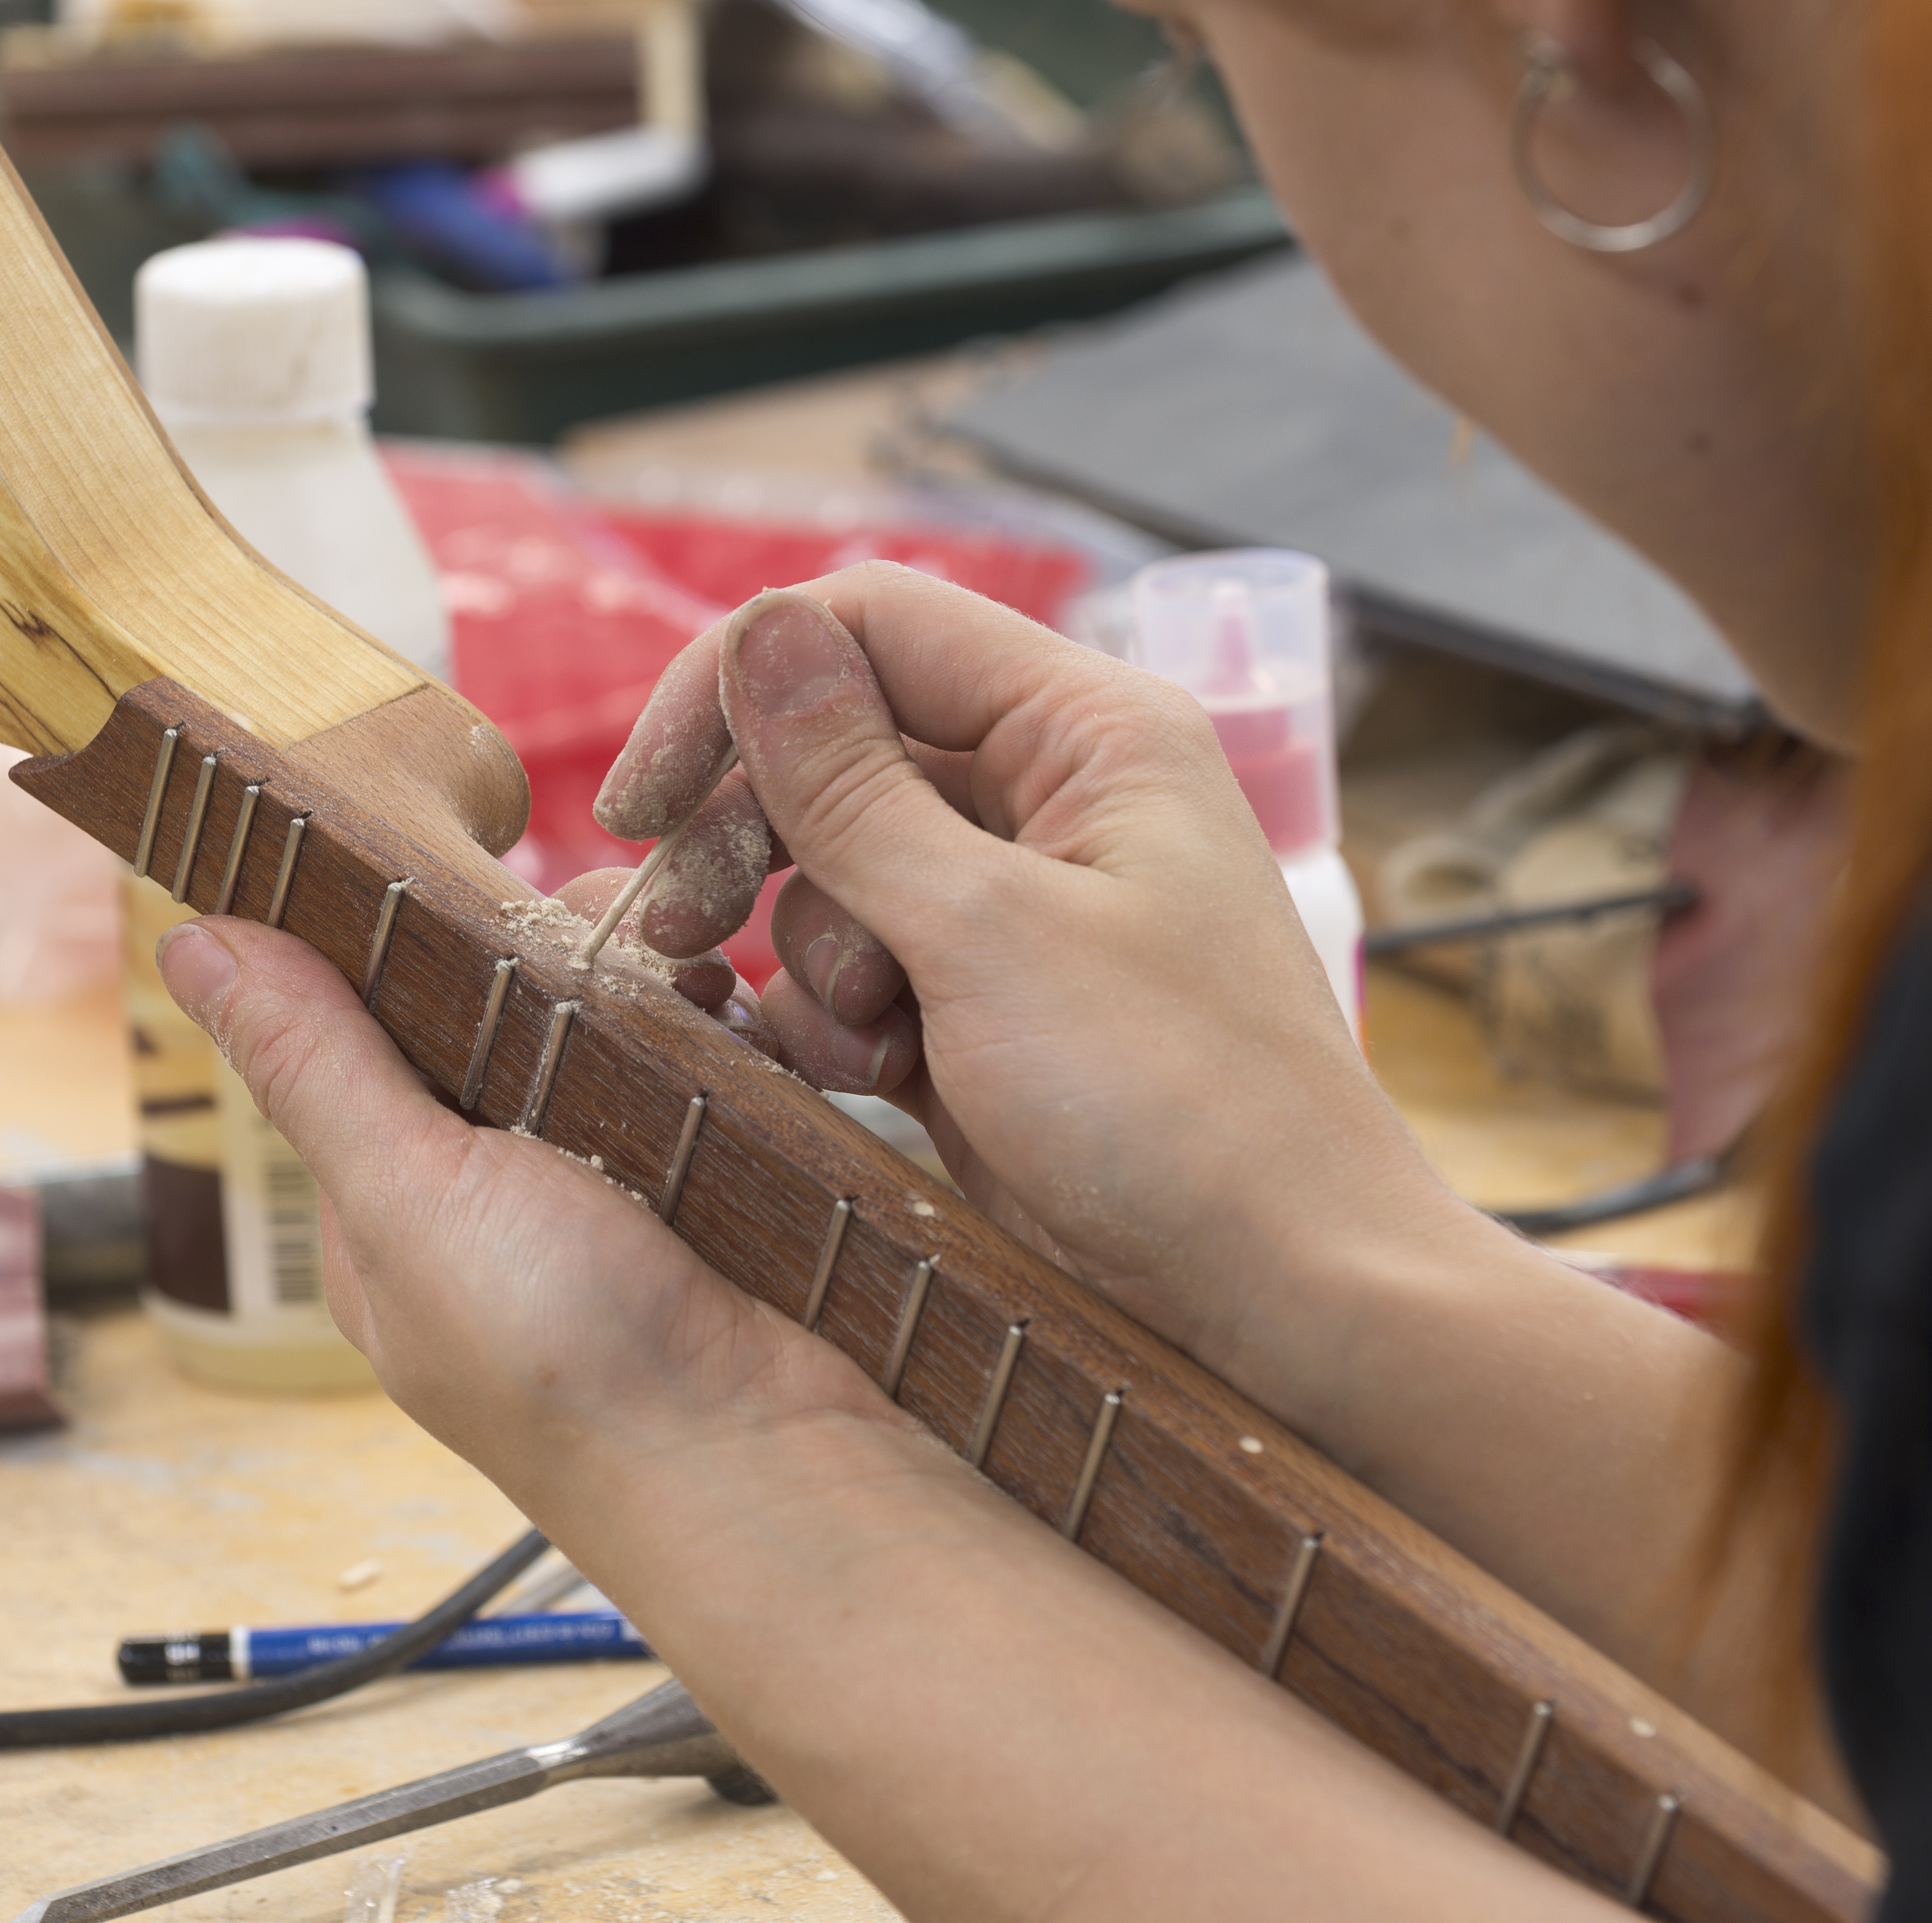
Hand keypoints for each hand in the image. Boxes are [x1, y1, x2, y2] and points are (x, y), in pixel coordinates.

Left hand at [152, 913, 885, 1518]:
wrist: (771, 1466)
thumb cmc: (568, 1367)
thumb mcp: (413, 1196)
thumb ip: (317, 1066)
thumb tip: (192, 942)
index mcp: (390, 1207)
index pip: (365, 1019)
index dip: (410, 933)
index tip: (473, 868)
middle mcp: (493, 1192)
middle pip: (500, 1006)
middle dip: (561, 952)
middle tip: (622, 943)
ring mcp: (612, 1184)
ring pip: (614, 1019)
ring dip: (657, 986)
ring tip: (702, 994)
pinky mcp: (713, 1180)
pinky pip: (707, 1062)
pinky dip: (731, 1034)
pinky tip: (753, 1034)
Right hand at [578, 564, 1458, 1392]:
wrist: (1284, 1307)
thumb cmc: (1180, 1111)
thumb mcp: (989, 934)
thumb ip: (853, 788)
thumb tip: (761, 631)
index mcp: (1090, 731)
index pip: (873, 625)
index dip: (743, 686)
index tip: (647, 799)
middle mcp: (1057, 799)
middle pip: (840, 748)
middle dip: (758, 837)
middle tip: (690, 924)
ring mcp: (1022, 914)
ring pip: (836, 873)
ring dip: (813, 956)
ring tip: (862, 1041)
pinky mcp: (990, 1016)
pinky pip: (859, 976)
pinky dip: (836, 1027)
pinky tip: (869, 1088)